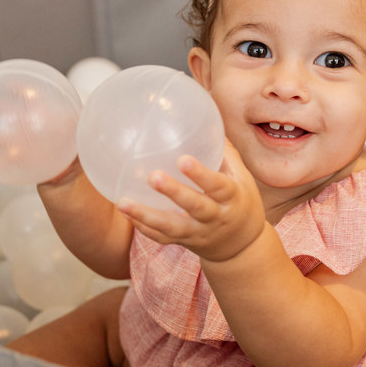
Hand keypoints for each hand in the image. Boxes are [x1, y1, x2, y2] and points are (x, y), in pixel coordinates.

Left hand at [117, 141, 265, 263]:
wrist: (242, 245)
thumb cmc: (241, 202)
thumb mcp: (243, 178)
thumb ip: (225, 153)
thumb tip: (207, 121)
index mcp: (232, 198)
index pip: (218, 186)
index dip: (201, 174)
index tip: (183, 159)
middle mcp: (215, 217)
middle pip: (194, 206)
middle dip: (173, 192)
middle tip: (152, 176)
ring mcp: (199, 233)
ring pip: (172, 227)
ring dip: (146, 215)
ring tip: (122, 202)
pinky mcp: (185, 242)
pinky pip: (162, 237)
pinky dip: (143, 226)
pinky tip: (126, 213)